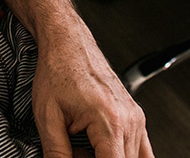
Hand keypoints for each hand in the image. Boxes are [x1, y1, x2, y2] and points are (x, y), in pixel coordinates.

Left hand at [33, 30, 153, 157]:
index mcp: (109, 120)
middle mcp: (129, 119)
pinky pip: (141, 150)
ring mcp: (135, 117)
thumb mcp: (48, 117)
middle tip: (74, 150)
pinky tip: (99, 148)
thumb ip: (56, 153)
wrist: (67, 43)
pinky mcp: (135, 116)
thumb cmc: (58, 70)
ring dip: (106, 157)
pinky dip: (121, 155)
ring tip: (82, 148)